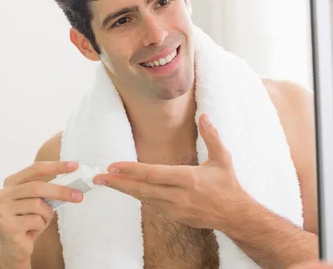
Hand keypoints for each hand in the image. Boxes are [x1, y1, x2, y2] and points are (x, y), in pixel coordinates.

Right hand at [0, 161, 84, 265]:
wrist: (14, 248)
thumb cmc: (30, 220)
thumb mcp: (40, 201)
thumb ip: (49, 190)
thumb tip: (74, 182)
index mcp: (11, 182)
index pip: (35, 169)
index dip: (56, 166)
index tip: (75, 165)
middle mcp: (3, 193)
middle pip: (37, 186)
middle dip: (60, 191)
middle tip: (79, 196)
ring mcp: (2, 209)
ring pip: (38, 205)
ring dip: (47, 214)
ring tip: (41, 221)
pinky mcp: (6, 225)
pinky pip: (35, 221)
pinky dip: (40, 226)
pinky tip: (32, 230)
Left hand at [93, 113, 250, 228]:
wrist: (234, 215)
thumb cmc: (228, 185)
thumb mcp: (223, 158)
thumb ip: (212, 136)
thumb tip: (204, 116)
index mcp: (188, 179)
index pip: (153, 174)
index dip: (131, 170)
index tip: (113, 166)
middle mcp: (179, 196)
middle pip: (142, 189)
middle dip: (118, 183)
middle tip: (98, 178)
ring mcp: (175, 209)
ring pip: (144, 198)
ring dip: (125, 190)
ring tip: (107, 183)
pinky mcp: (175, 216)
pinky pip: (152, 205)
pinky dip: (139, 196)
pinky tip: (129, 189)